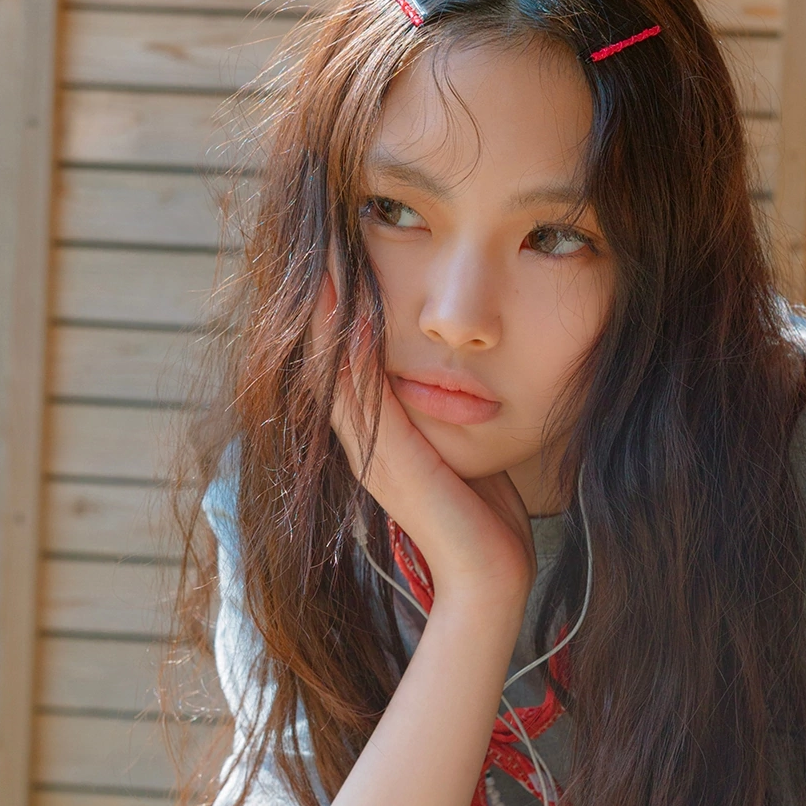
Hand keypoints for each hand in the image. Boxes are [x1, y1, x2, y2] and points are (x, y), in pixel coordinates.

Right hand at [309, 273, 533, 615]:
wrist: (491, 574)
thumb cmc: (485, 511)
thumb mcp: (459, 443)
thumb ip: (445, 407)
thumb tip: (456, 369)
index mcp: (375, 428)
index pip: (342, 351)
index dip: (332, 299)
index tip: (335, 240)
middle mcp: (360, 435)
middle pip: (323, 350)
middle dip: (317, 290)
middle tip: (314, 231)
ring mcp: (367, 448)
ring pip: (330, 365)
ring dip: (322, 308)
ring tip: (319, 251)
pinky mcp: (385, 461)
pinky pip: (358, 395)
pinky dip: (348, 353)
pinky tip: (350, 311)